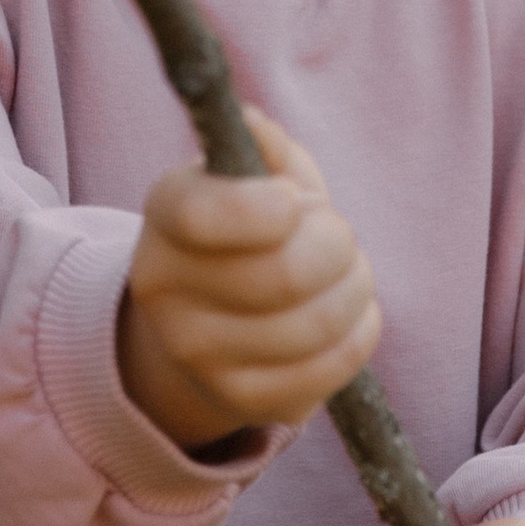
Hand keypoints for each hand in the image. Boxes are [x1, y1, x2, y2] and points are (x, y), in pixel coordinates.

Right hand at [117, 110, 380, 453]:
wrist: (210, 315)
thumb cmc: (249, 224)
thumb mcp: (251, 171)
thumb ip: (264, 145)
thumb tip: (257, 126)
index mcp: (165, 212)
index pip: (205, 215)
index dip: (271, 207)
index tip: (295, 201)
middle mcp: (163, 289)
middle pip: (286, 273)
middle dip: (337, 244)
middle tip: (337, 234)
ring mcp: (197, 353)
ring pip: (316, 323)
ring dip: (356, 287)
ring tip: (347, 272)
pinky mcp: (240, 399)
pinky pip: (331, 366)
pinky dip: (360, 330)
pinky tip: (350, 313)